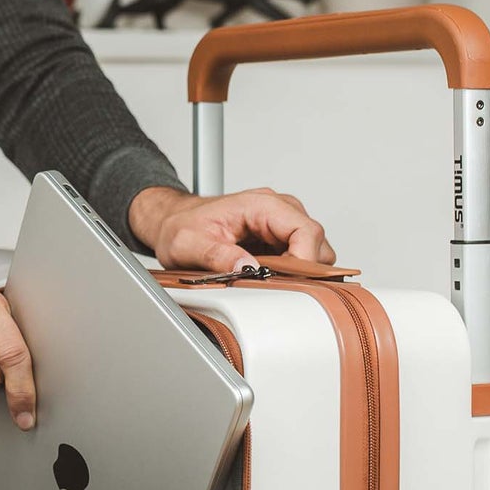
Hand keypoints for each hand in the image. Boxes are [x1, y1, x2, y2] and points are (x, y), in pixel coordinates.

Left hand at [128, 185, 335, 273]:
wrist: (173, 221)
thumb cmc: (181, 227)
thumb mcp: (189, 244)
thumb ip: (218, 256)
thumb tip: (247, 267)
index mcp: (261, 205)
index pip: (306, 231)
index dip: (304, 261)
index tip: (287, 281)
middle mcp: (278, 210)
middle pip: (316, 242)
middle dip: (302, 269)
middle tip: (274, 285)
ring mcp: (280, 223)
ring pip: (313, 251)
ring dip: (296, 271)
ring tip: (267, 280)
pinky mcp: (278, 238)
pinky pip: (299, 257)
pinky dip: (289, 272)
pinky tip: (267, 277)